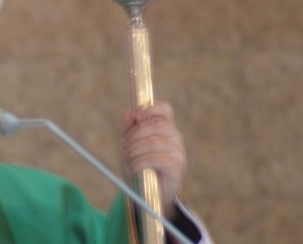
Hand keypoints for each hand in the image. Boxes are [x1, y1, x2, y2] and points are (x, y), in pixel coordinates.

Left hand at [119, 101, 185, 215]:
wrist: (149, 194)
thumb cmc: (139, 166)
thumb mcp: (129, 145)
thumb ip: (128, 129)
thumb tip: (129, 114)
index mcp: (165, 128)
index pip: (164, 110)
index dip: (151, 108)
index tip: (136, 115)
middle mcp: (175, 138)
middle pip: (154, 126)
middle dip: (134, 135)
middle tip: (123, 147)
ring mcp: (178, 152)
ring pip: (153, 142)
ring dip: (134, 151)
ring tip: (127, 160)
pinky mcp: (177, 167)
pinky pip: (155, 158)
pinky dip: (139, 163)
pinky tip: (133, 168)